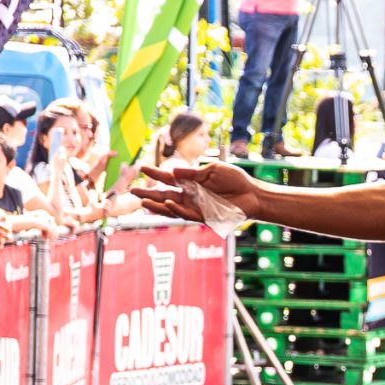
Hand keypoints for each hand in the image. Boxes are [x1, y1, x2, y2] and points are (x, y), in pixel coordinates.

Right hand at [136, 159, 255, 224]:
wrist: (253, 194)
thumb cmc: (235, 180)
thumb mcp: (213, 170)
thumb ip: (193, 173)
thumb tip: (174, 172)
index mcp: (192, 182)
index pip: (169, 178)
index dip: (155, 174)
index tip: (141, 167)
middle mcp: (191, 195)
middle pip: (164, 195)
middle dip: (148, 193)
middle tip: (131, 190)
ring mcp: (196, 206)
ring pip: (171, 208)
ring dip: (156, 205)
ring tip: (142, 201)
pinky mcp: (204, 216)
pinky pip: (186, 213)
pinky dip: (175, 208)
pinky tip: (166, 203)